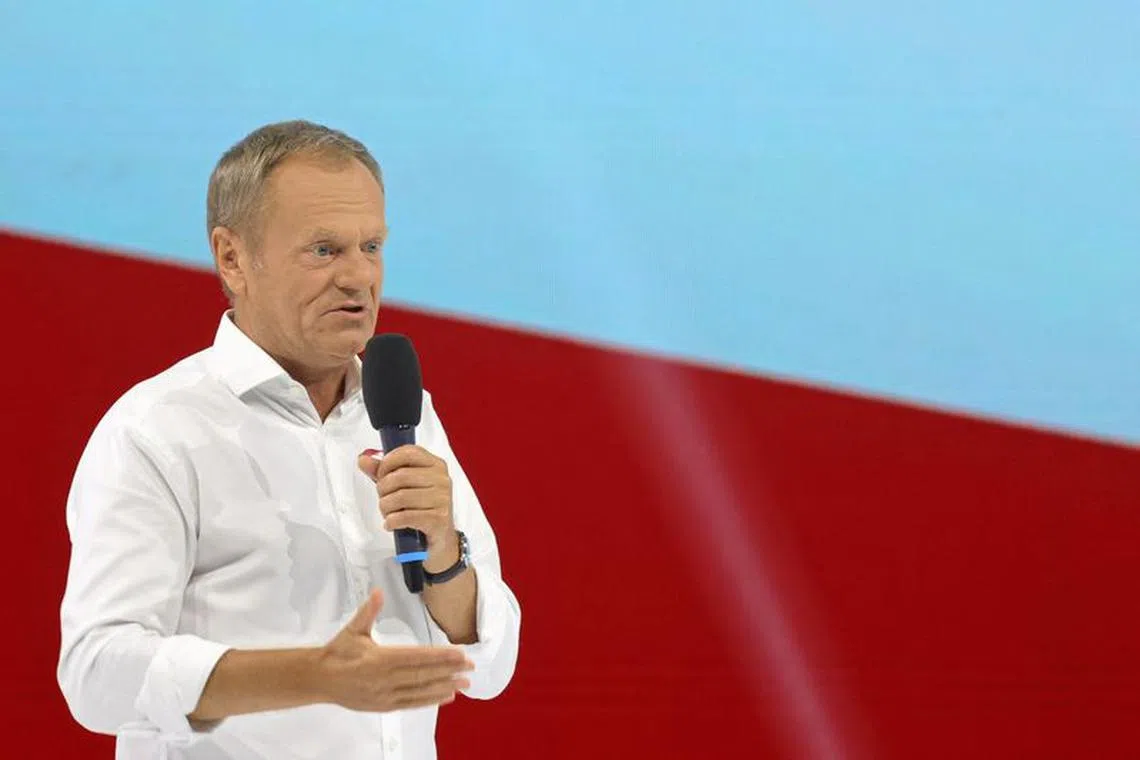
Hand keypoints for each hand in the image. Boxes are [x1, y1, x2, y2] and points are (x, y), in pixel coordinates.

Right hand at [317, 589, 472, 711]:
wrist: (319, 680)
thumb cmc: (338, 652)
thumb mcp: (353, 629)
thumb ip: (368, 611)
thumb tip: (378, 591)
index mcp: (380, 659)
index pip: (417, 657)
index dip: (440, 656)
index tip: (459, 653)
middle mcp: (385, 680)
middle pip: (423, 675)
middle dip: (449, 670)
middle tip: (471, 666)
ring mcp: (385, 695)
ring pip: (420, 691)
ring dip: (445, 687)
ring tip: (465, 683)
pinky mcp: (384, 706)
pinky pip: (411, 703)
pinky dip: (430, 700)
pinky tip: (446, 696)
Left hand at [358, 446, 458, 569]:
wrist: (440, 537)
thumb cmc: (421, 507)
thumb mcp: (403, 486)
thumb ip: (383, 471)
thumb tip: (363, 459)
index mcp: (435, 465)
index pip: (408, 452)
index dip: (388, 462)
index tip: (381, 474)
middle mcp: (442, 479)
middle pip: (401, 476)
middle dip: (383, 489)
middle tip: (383, 498)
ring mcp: (442, 499)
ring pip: (400, 497)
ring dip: (386, 507)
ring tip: (388, 512)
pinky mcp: (438, 519)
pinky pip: (405, 516)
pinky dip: (391, 521)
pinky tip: (391, 523)